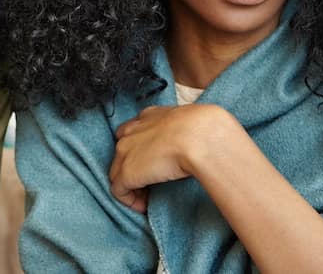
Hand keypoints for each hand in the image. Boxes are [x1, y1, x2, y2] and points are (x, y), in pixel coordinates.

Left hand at [109, 103, 240, 212]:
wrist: (199, 137)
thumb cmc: (204, 129)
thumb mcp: (193, 122)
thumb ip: (185, 129)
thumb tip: (197, 140)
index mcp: (148, 116)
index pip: (133, 133)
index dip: (140, 150)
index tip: (154, 162)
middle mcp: (131, 131)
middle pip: (122, 153)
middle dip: (133, 169)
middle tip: (150, 183)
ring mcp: (125, 152)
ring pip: (118, 173)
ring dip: (132, 186)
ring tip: (148, 198)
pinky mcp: (126, 174)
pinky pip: (119, 192)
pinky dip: (130, 201)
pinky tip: (145, 207)